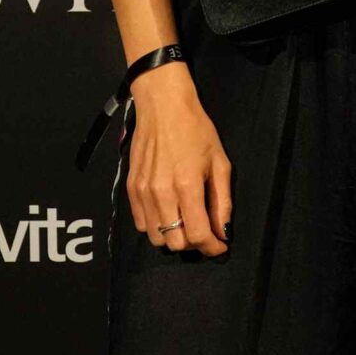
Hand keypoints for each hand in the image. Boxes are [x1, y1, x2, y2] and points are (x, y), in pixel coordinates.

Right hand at [125, 62, 231, 256]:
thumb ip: (222, 201)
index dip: (212, 247)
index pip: (198, 235)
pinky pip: (141, 224)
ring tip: (186, 222)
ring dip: (173, 237)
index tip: (221, 246)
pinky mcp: (131, 189)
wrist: (163, 107)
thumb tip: (224, 231)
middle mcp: (161, 194)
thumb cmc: (196, 130)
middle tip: (205, 231)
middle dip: (194, 243)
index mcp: (187, 186)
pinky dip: (156, 226)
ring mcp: (143, 192)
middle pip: (175, 243)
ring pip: (156, 238)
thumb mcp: (220, 162)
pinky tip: (168, 212)